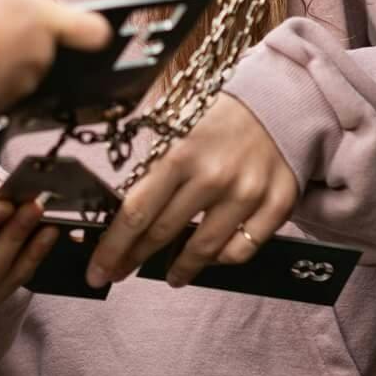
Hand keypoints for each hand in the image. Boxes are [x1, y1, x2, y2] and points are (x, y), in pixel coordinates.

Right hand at [0, 0, 110, 120]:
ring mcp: (20, 87)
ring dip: (0, 65)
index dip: (92, 31)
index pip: (89, 29)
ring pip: (18, 74)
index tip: (95, 34)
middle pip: (41, 51)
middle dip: (19, 44)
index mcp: (42, 20)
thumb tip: (2, 7)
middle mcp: (39, 57)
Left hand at [85, 91, 298, 287]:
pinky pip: (242, 250)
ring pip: (205, 250)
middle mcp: (213, 176)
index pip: (136, 212)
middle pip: (164, 233)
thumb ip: (149, 166)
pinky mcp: (278, 205)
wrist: (277, 99)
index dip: (113, 248)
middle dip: (136, 258)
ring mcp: (248, 193)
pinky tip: (211, 257)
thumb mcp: (174, 127)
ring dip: (181, 268)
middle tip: (119, 273)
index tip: (97, 271)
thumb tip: (118, 209)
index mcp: (179, 153)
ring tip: (171, 276)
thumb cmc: (217, 115)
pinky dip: (222, 259)